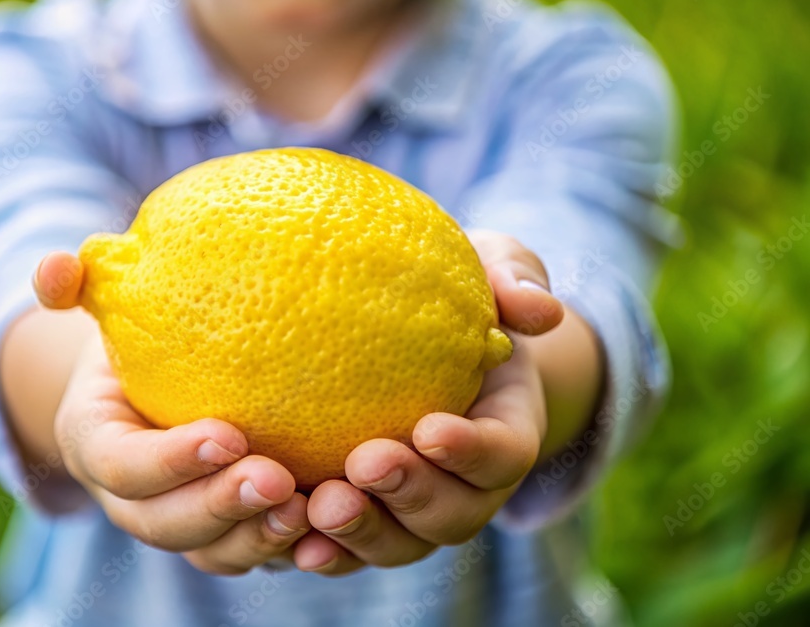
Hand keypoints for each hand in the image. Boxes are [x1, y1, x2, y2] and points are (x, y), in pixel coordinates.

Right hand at [36, 252, 310, 574]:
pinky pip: (252, 553)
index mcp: (96, 444)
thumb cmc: (135, 338)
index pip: (121, 465)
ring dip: (257, 538)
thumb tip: (54, 266)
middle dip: (218, 507)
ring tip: (308, 508)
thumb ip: (71, 284)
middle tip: (275, 479)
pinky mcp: (226, 532)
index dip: (168, 461)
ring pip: (211, 552)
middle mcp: (132, 498)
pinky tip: (332, 525)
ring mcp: (180, 521)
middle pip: (164, 523)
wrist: (152, 386)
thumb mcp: (101, 306)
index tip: (228, 434)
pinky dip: (290, 548)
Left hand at [292, 231, 561, 573]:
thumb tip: (536, 308)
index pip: (503, 453)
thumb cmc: (459, 294)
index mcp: (504, 430)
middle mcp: (466, 485)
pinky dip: (318, 547)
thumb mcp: (492, 268)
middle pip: (452, 515)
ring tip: (317, 504)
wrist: (426, 340)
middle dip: (410, 498)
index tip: (428, 426)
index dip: (472, 451)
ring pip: (398, 543)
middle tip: (364, 465)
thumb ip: (514, 279)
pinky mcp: (367, 517)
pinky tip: (279, 530)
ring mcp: (415, 511)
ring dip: (360, 534)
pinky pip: (345, 548)